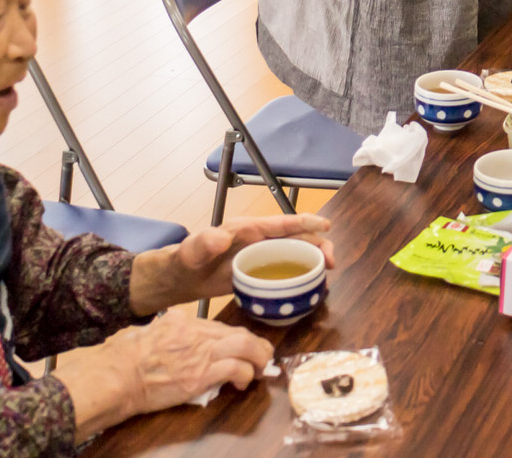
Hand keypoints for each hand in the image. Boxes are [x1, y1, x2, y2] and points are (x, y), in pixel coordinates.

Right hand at [56, 312, 273, 439]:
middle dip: (255, 345)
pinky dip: (245, 375)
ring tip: (261, 369)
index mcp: (182, 320)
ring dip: (259, 357)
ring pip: (246, 345)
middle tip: (262, 357)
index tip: (240, 346)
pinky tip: (242, 383)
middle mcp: (196, 331)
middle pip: (238, 333)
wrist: (116, 374)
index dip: (234, 338)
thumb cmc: (122, 358)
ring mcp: (201, 351)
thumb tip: (168, 336)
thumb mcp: (146, 333)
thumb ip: (163, 331)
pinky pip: (236, 368)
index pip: (218, 326)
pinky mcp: (202, 373)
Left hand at [129, 214, 333, 315]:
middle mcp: (258, 241)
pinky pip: (284, 272)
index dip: (306, 223)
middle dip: (318, 246)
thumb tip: (220, 238)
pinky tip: (308, 289)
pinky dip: (299, 277)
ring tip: (326, 276)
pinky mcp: (258, 273)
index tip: (327, 226)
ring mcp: (260, 257)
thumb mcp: (192, 251)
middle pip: (296, 239)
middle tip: (332, 263)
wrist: (179, 278)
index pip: (282, 223)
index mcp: (248, 230)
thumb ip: (204, 243)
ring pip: (294, 255)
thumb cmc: (185, 259)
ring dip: (312, 262)